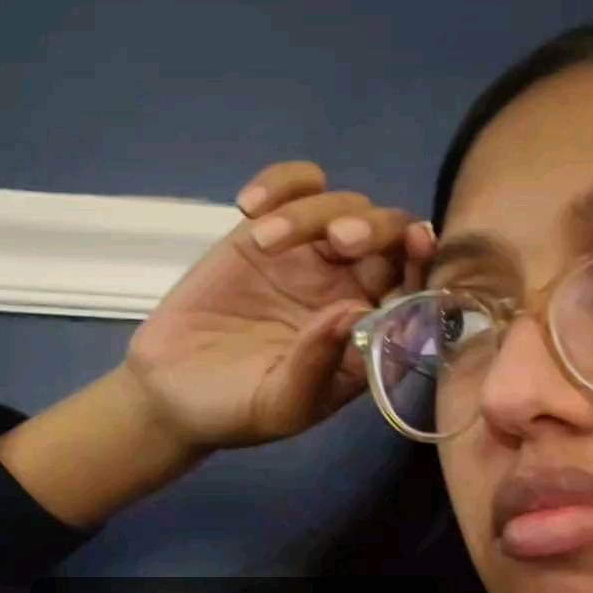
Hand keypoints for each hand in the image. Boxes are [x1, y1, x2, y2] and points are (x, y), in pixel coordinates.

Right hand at [122, 161, 436, 451]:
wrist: (169, 392)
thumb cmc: (234, 410)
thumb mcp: (280, 405)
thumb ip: (317, 364)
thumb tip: (355, 312)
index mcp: (367, 335)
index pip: (413, 290)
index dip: (423, 264)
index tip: (416, 243)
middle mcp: (350, 290)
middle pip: (387, 235)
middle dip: (373, 227)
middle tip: (338, 240)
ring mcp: (310, 257)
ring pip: (341, 205)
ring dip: (312, 212)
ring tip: (263, 239)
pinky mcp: (267, 231)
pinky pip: (294, 186)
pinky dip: (280, 183)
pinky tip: (247, 207)